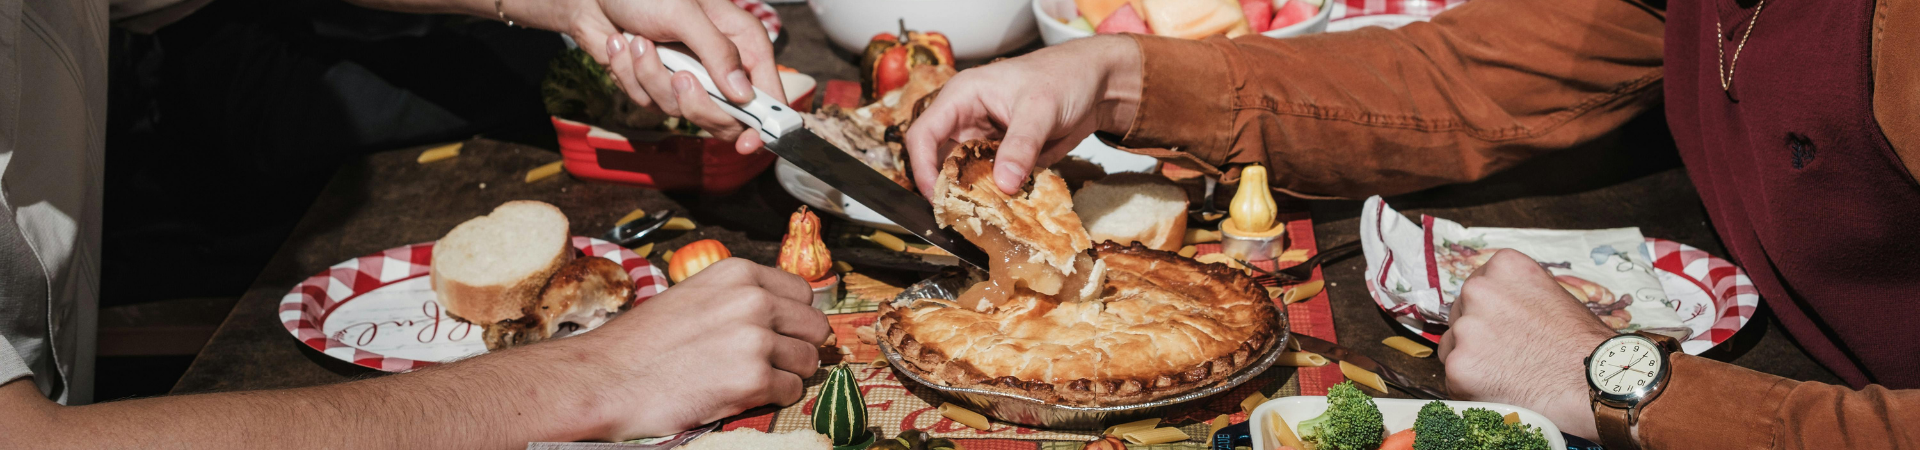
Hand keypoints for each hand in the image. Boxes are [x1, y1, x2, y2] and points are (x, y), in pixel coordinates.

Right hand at [556, 258, 828, 439]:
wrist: (606, 378)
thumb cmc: (644, 343)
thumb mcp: (696, 296)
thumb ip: (740, 298)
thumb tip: (783, 314)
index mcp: (740, 274)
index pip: (803, 292)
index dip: (793, 318)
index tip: (778, 333)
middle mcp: (753, 300)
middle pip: (814, 326)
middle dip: (797, 347)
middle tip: (768, 362)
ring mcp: (755, 340)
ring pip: (808, 361)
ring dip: (787, 374)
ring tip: (749, 378)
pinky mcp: (753, 379)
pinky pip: (793, 391)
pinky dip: (774, 397)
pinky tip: (741, 394)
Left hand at [565, 0, 785, 152]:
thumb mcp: (686, 13)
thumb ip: (718, 52)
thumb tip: (744, 95)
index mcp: (743, 43)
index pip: (768, 96)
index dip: (765, 125)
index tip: (748, 143)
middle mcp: (719, 67)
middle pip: (725, 118)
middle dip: (696, 103)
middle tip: (680, 76)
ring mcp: (687, 79)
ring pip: (678, 110)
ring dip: (650, 76)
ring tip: (638, 41)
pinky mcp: (655, 86)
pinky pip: (646, 101)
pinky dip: (628, 73)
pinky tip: (622, 44)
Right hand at [904, 35, 1142, 195]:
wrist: (1096, 83)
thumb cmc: (1063, 77)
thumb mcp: (1041, 109)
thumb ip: (1021, 146)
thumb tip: (1004, 184)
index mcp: (962, 97)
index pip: (924, 134)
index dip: (923, 167)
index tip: (936, 196)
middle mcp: (967, 119)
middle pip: (940, 159)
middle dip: (947, 188)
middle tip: (959, 216)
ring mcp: (985, 139)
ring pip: (965, 175)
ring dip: (973, 196)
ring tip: (984, 219)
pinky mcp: (1004, 156)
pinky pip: (991, 181)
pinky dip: (996, 197)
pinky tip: (1006, 212)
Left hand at [1437, 249, 1614, 440]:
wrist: (1596, 383)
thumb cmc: (1583, 343)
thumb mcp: (1552, 295)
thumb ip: (1516, 294)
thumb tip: (1498, 305)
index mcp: (1502, 267)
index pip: (1478, 288)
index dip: (1491, 312)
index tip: (1507, 327)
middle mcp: (1478, 290)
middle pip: (1461, 315)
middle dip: (1478, 334)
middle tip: (1510, 354)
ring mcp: (1465, 328)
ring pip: (1453, 346)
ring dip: (1472, 359)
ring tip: (1510, 372)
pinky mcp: (1458, 366)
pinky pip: (1454, 377)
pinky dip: (1472, 387)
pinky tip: (1502, 389)